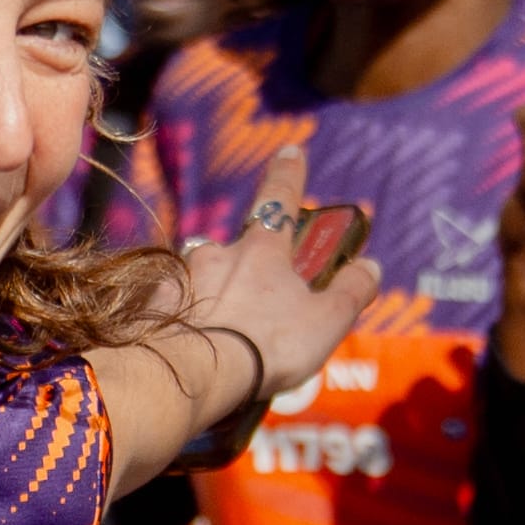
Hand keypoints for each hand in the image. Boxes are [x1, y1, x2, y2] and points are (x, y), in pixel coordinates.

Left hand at [172, 194, 380, 407]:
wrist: (197, 374)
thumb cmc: (268, 345)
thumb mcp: (327, 320)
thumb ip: (352, 291)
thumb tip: (371, 266)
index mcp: (262, 250)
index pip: (280, 198)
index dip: (288, 174)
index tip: (290, 150)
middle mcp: (217, 254)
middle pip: (235, 249)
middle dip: (245, 267)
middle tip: (252, 306)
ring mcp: (182, 279)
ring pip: (202, 278)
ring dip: (213, 296)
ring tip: (221, 335)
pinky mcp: (154, 309)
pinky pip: (174, 307)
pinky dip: (185, 319)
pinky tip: (191, 345)